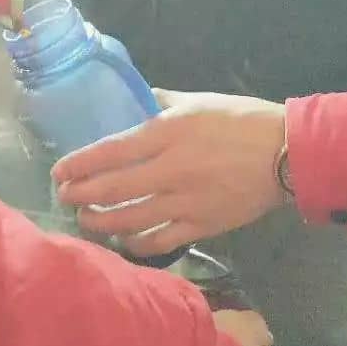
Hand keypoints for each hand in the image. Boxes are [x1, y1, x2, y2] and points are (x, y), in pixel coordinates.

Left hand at [52, 91, 286, 256]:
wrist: (287, 154)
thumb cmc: (243, 120)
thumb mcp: (198, 101)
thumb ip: (161, 103)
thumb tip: (135, 102)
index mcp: (168, 133)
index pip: (110, 151)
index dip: (79, 164)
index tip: (59, 171)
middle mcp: (171, 170)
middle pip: (112, 190)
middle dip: (81, 196)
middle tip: (64, 197)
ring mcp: (186, 203)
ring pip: (131, 220)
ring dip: (102, 222)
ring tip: (87, 219)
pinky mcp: (202, 226)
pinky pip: (160, 242)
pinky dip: (136, 244)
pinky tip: (124, 240)